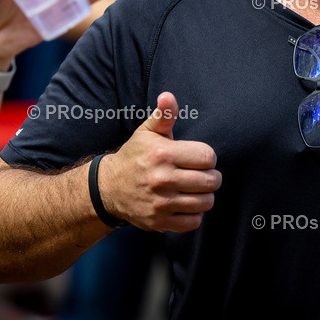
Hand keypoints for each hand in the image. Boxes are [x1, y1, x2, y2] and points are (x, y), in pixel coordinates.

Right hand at [99, 92, 220, 231]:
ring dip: (204, 196)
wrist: (108, 188)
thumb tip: (168, 97)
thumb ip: (164, 115)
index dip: (207, 157)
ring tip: (194, 189)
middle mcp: (162, 180)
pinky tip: (185, 204)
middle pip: (211, 181)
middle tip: (200, 174)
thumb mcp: (147, 132)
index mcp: (163, 154)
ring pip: (205, 202)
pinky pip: (193, 222)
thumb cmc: (134, 156)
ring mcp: (161, 203)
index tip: (197, 158)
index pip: (208, 157)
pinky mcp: (159, 222)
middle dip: (210, 177)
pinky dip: (194, 214)